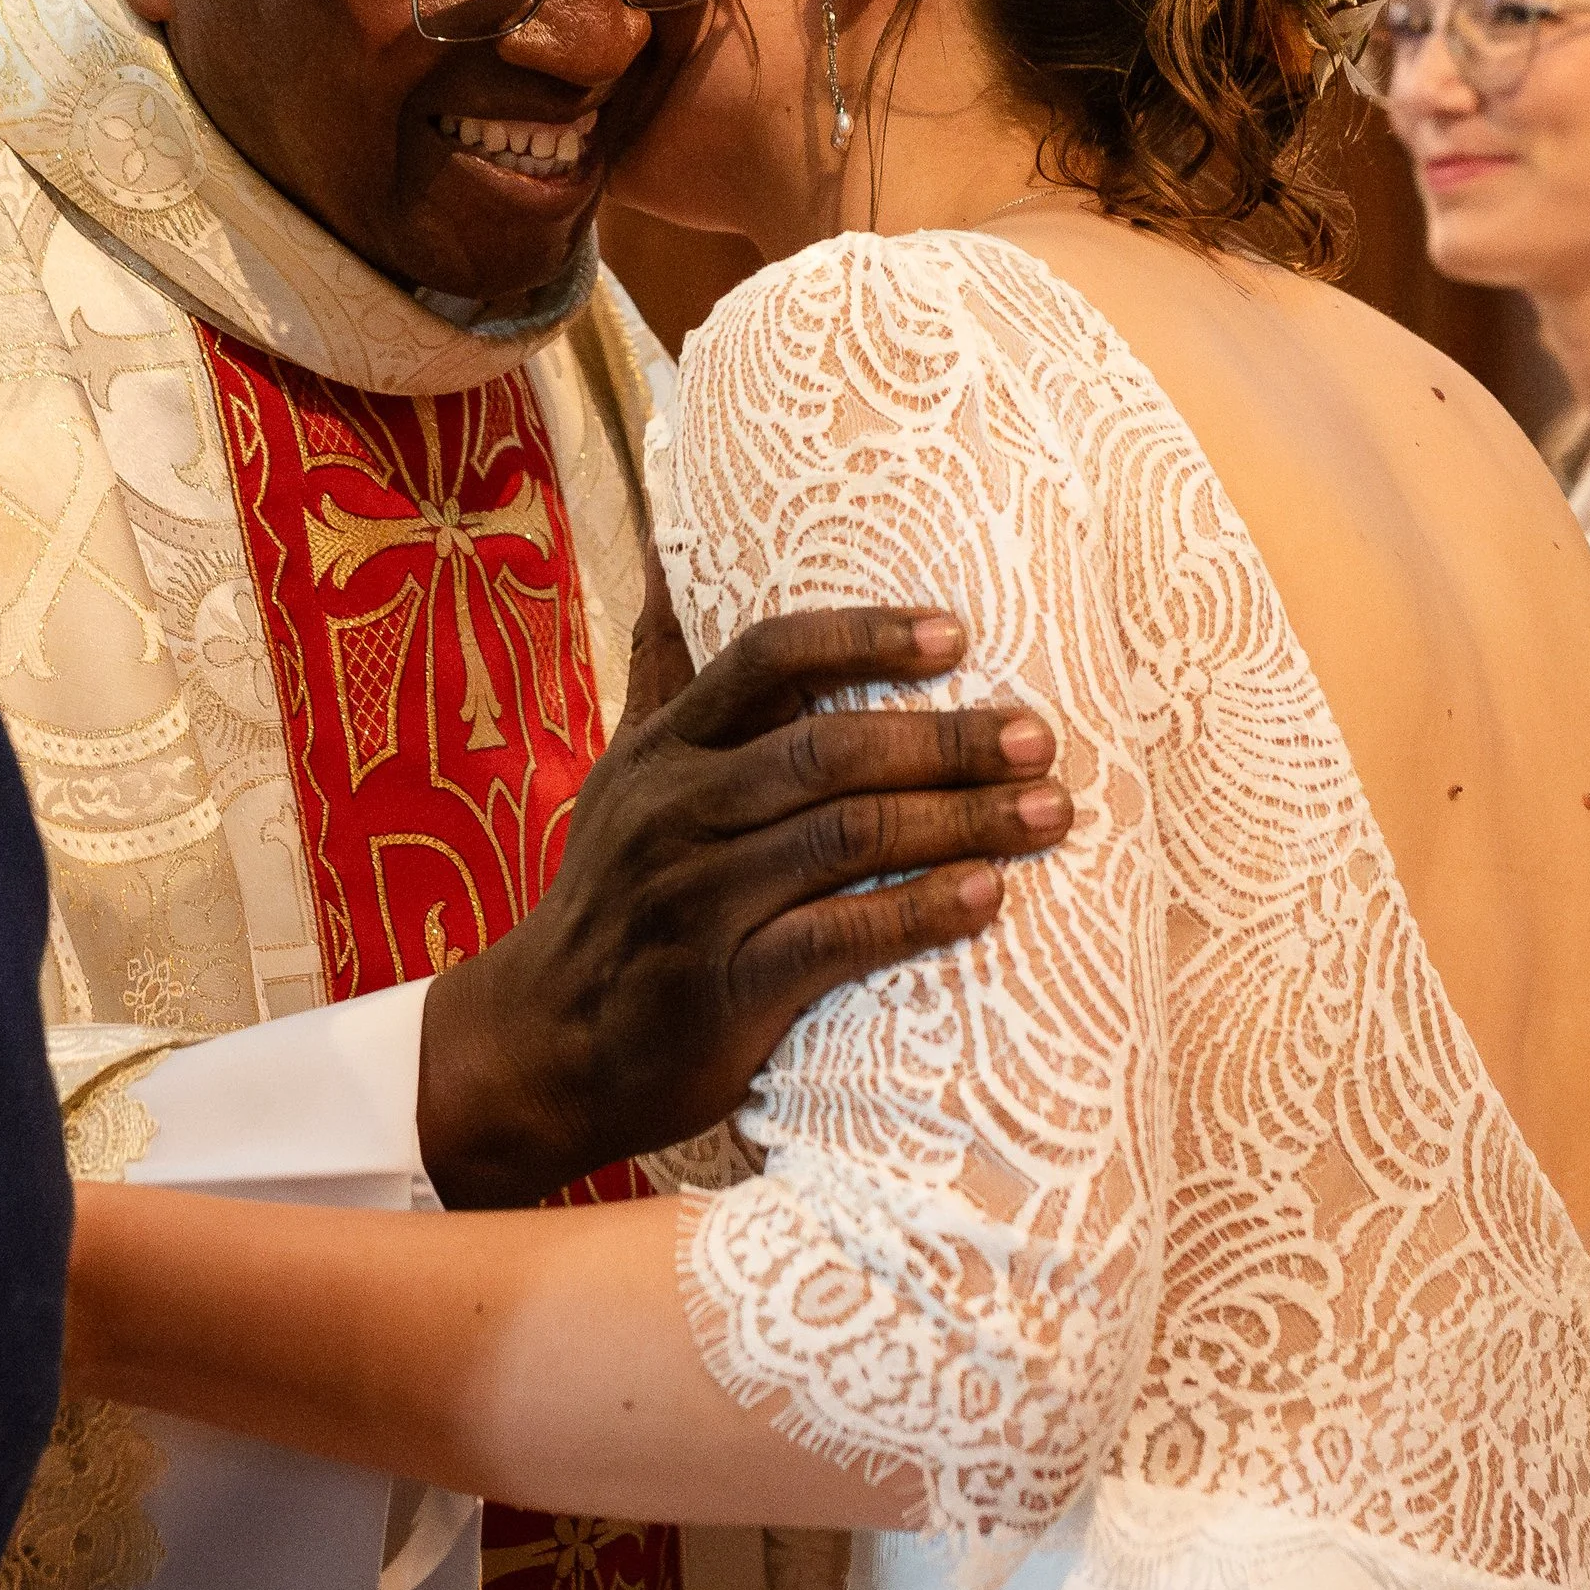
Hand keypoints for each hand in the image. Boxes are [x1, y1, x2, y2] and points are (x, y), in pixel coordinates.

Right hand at [416, 549, 1064, 1206]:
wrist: (542, 1045)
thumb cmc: (613, 895)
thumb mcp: (622, 772)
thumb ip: (664, 669)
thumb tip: (667, 544)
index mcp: (664, 749)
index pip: (767, 659)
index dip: (864, 638)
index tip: (957, 635)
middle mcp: (676, 810)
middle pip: (828, 750)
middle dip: (947, 739)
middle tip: (1037, 736)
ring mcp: (697, 899)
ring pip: (847, 837)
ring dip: (960, 820)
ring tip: (1046, 811)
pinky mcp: (721, 988)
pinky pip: (837, 937)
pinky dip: (918, 911)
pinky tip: (985, 895)